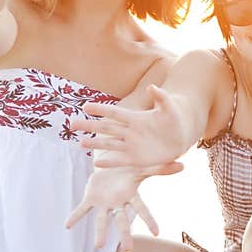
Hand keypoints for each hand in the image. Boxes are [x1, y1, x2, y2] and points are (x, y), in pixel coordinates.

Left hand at [64, 162, 182, 251]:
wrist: (109, 166)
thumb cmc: (128, 169)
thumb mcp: (142, 167)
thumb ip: (160, 168)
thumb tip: (182, 165)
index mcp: (130, 196)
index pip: (141, 210)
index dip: (149, 220)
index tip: (157, 233)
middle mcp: (118, 204)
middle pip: (122, 221)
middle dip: (124, 235)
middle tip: (128, 251)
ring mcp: (104, 203)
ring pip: (102, 220)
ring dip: (100, 232)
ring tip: (99, 246)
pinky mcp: (91, 199)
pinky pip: (82, 209)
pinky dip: (75, 217)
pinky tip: (67, 225)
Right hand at [71, 85, 188, 167]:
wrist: (180, 136)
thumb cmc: (174, 119)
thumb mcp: (170, 108)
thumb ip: (161, 98)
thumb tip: (151, 86)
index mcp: (135, 118)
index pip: (114, 112)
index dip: (101, 109)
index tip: (85, 106)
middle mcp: (129, 131)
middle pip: (106, 128)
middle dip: (89, 125)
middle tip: (72, 123)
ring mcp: (132, 145)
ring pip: (110, 144)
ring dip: (95, 143)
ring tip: (79, 143)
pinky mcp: (137, 158)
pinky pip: (120, 160)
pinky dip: (110, 162)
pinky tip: (97, 164)